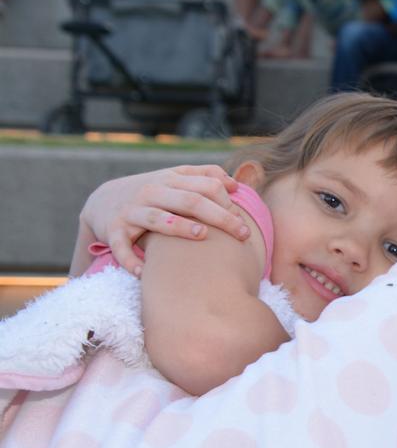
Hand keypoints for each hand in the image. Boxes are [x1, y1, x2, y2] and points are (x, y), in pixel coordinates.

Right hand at [80, 165, 248, 274]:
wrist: (102, 201)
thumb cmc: (151, 193)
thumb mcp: (174, 178)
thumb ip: (204, 175)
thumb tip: (234, 183)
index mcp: (171, 180)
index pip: (206, 185)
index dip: (227, 201)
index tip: (242, 219)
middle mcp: (152, 192)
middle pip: (191, 201)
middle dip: (220, 217)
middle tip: (243, 234)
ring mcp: (132, 211)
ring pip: (158, 218)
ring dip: (179, 227)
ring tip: (201, 235)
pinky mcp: (114, 231)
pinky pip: (121, 247)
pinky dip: (130, 260)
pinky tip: (144, 272)